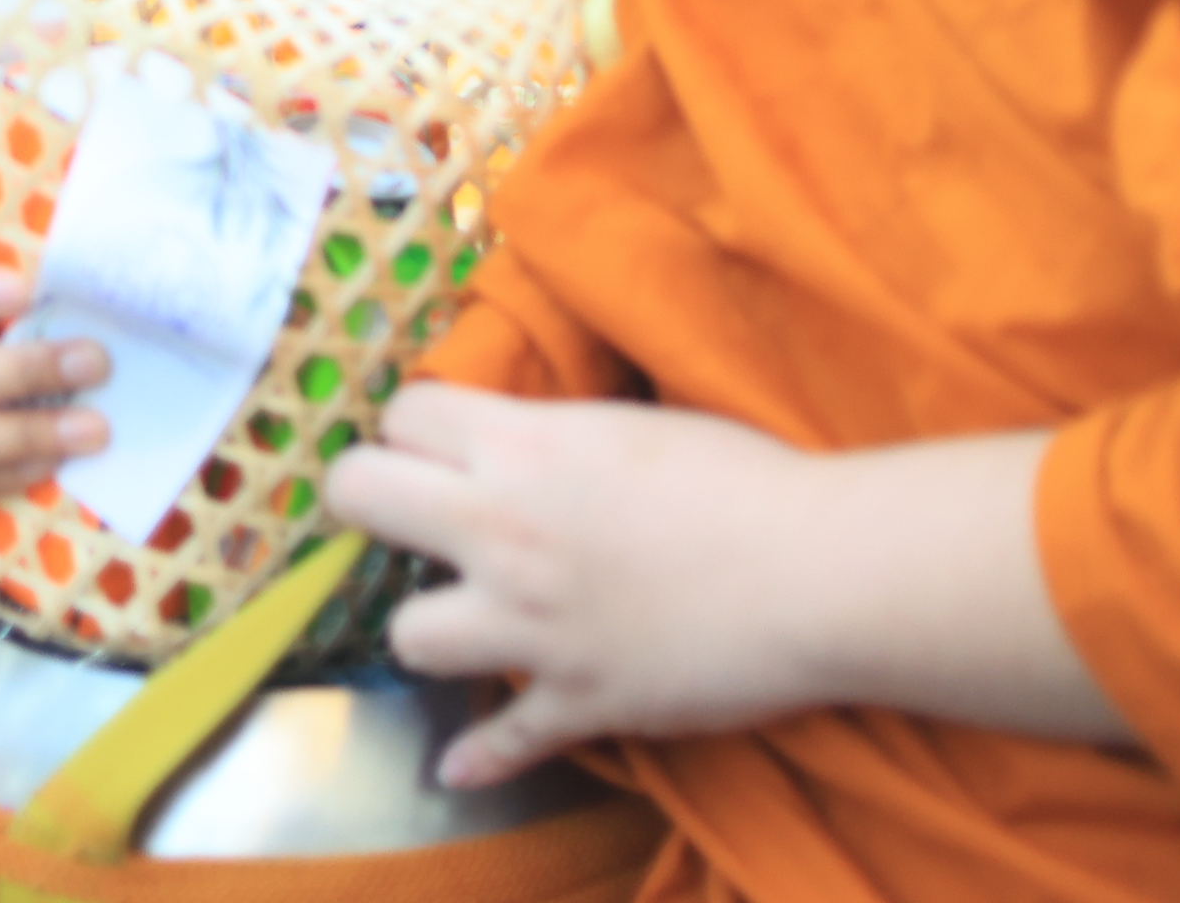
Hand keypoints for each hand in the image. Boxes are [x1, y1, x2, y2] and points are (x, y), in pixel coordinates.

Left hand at [327, 385, 839, 784]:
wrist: (820, 572)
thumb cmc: (748, 480)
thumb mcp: (630, 424)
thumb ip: (553, 435)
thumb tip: (514, 435)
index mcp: (524, 446)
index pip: (402, 413)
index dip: (414, 428)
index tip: (436, 446)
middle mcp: (504, 529)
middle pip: (359, 496)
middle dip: (373, 499)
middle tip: (411, 516)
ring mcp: (533, 624)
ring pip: (407, 633)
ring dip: (431, 627)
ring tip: (465, 621)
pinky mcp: (576, 699)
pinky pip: (504, 741)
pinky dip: (480, 758)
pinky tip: (458, 766)